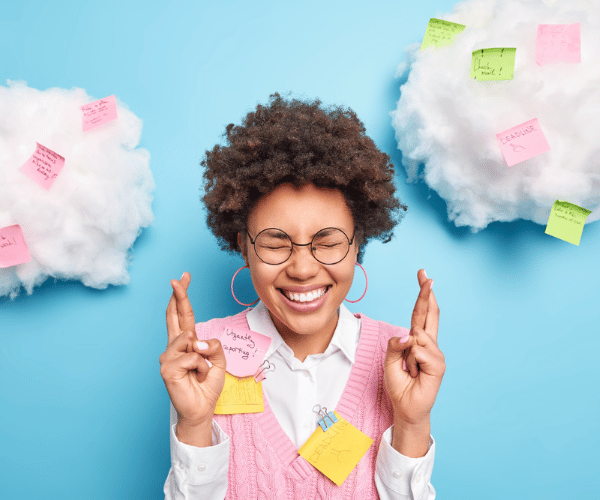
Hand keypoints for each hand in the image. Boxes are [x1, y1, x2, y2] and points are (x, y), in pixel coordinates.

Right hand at [159, 272, 226, 433]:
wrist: (201, 408)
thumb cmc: (207, 385)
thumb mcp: (218, 361)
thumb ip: (213, 346)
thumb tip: (197, 340)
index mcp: (186, 342)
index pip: (182, 315)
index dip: (182, 296)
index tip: (183, 278)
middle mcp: (174, 346)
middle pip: (174, 315)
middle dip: (178, 295)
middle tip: (177, 278)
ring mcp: (168, 356)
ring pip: (188, 338)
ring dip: (201, 356)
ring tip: (199, 370)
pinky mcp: (167, 368)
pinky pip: (190, 356)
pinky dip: (199, 366)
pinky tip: (194, 376)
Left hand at [384, 269, 444, 427]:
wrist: (406, 407)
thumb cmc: (399, 384)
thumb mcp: (389, 360)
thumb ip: (395, 344)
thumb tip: (409, 335)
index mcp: (417, 340)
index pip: (420, 313)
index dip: (422, 295)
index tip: (423, 275)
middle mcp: (428, 344)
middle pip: (428, 314)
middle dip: (426, 294)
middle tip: (427, 277)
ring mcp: (435, 354)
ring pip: (417, 336)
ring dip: (407, 354)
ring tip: (409, 369)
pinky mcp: (438, 365)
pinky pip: (419, 352)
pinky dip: (412, 361)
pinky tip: (415, 372)